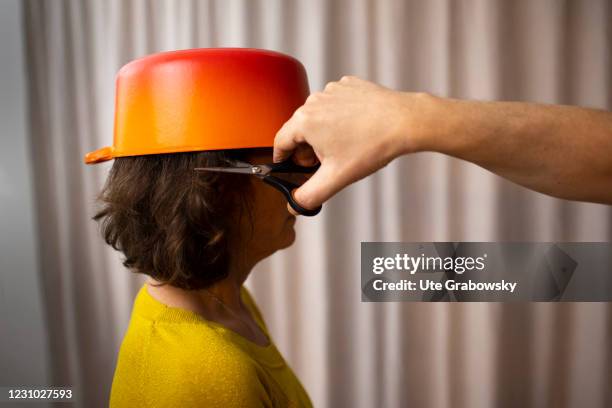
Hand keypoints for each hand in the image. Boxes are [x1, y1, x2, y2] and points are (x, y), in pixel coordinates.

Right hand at [274, 76, 431, 212]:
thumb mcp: (336, 178)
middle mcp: (314, 101)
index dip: (283, 160)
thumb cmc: (371, 146)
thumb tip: (295, 204)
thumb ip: (310, 195)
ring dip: (325, 133)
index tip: (290, 169)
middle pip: (299, 130)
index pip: (280, 142)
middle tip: (327, 164)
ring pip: (318, 117)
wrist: (405, 121)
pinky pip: (336, 105)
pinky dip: (341, 117)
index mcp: (304, 121)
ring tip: (347, 147)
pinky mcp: (349, 85)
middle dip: (308, 149)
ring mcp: (332, 90)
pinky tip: (357, 129)